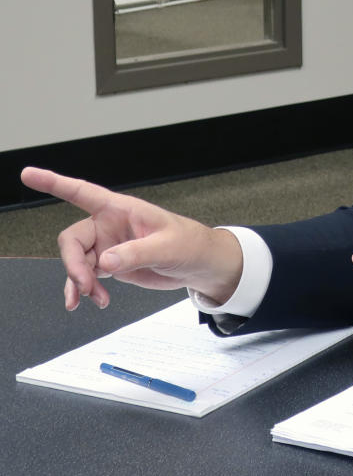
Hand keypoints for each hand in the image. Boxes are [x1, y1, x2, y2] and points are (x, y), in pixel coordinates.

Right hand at [20, 167, 242, 310]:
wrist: (199, 265)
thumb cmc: (189, 244)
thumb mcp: (167, 247)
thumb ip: (136, 253)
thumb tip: (105, 262)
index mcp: (121, 209)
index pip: (82, 192)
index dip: (54, 182)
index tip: (28, 174)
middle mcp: (109, 225)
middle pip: (72, 239)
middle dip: (74, 264)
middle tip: (87, 285)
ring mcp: (108, 245)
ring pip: (77, 261)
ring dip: (80, 281)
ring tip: (95, 297)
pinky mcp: (112, 264)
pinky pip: (86, 276)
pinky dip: (84, 289)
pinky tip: (90, 300)